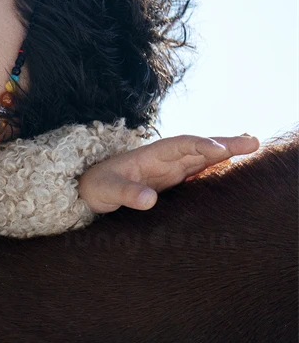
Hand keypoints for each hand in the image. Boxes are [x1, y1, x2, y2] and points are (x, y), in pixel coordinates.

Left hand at [78, 134, 259, 212]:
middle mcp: (164, 158)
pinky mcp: (172, 181)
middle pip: (199, 147)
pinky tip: (234, 167)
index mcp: (150, 155)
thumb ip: (126, 194)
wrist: (88, 190)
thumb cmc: (95, 187)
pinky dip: (217, 166)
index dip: (201, 145)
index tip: (221, 150)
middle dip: (225, 143)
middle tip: (253, 142)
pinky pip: (198, 170)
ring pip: (203, 157)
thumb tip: (149, 200)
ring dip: (227, 152)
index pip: (180, 144)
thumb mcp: (107, 191)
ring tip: (254, 146)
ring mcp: (170, 169)